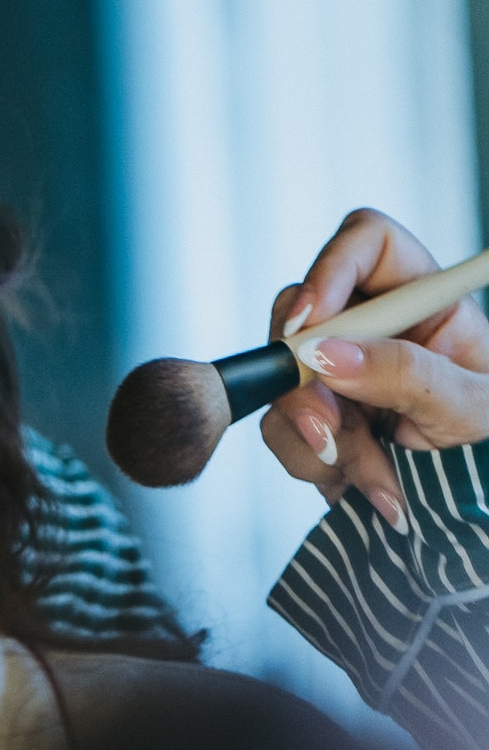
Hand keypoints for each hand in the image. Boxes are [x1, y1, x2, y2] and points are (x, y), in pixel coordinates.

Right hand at [259, 209, 488, 530]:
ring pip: (281, 380)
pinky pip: (279, 429)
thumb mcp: (471, 405)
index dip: (330, 267)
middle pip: (302, 312)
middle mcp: (372, 329)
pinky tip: (365, 484)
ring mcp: (335, 375)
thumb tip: (330, 353)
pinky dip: (314, 464)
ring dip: (318, 434)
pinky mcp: (313, 419)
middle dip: (304, 374)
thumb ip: (407, 375)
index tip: (310, 319)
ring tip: (375, 474)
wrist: (477, 506)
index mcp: (423, 303)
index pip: (367, 243)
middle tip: (328, 422)